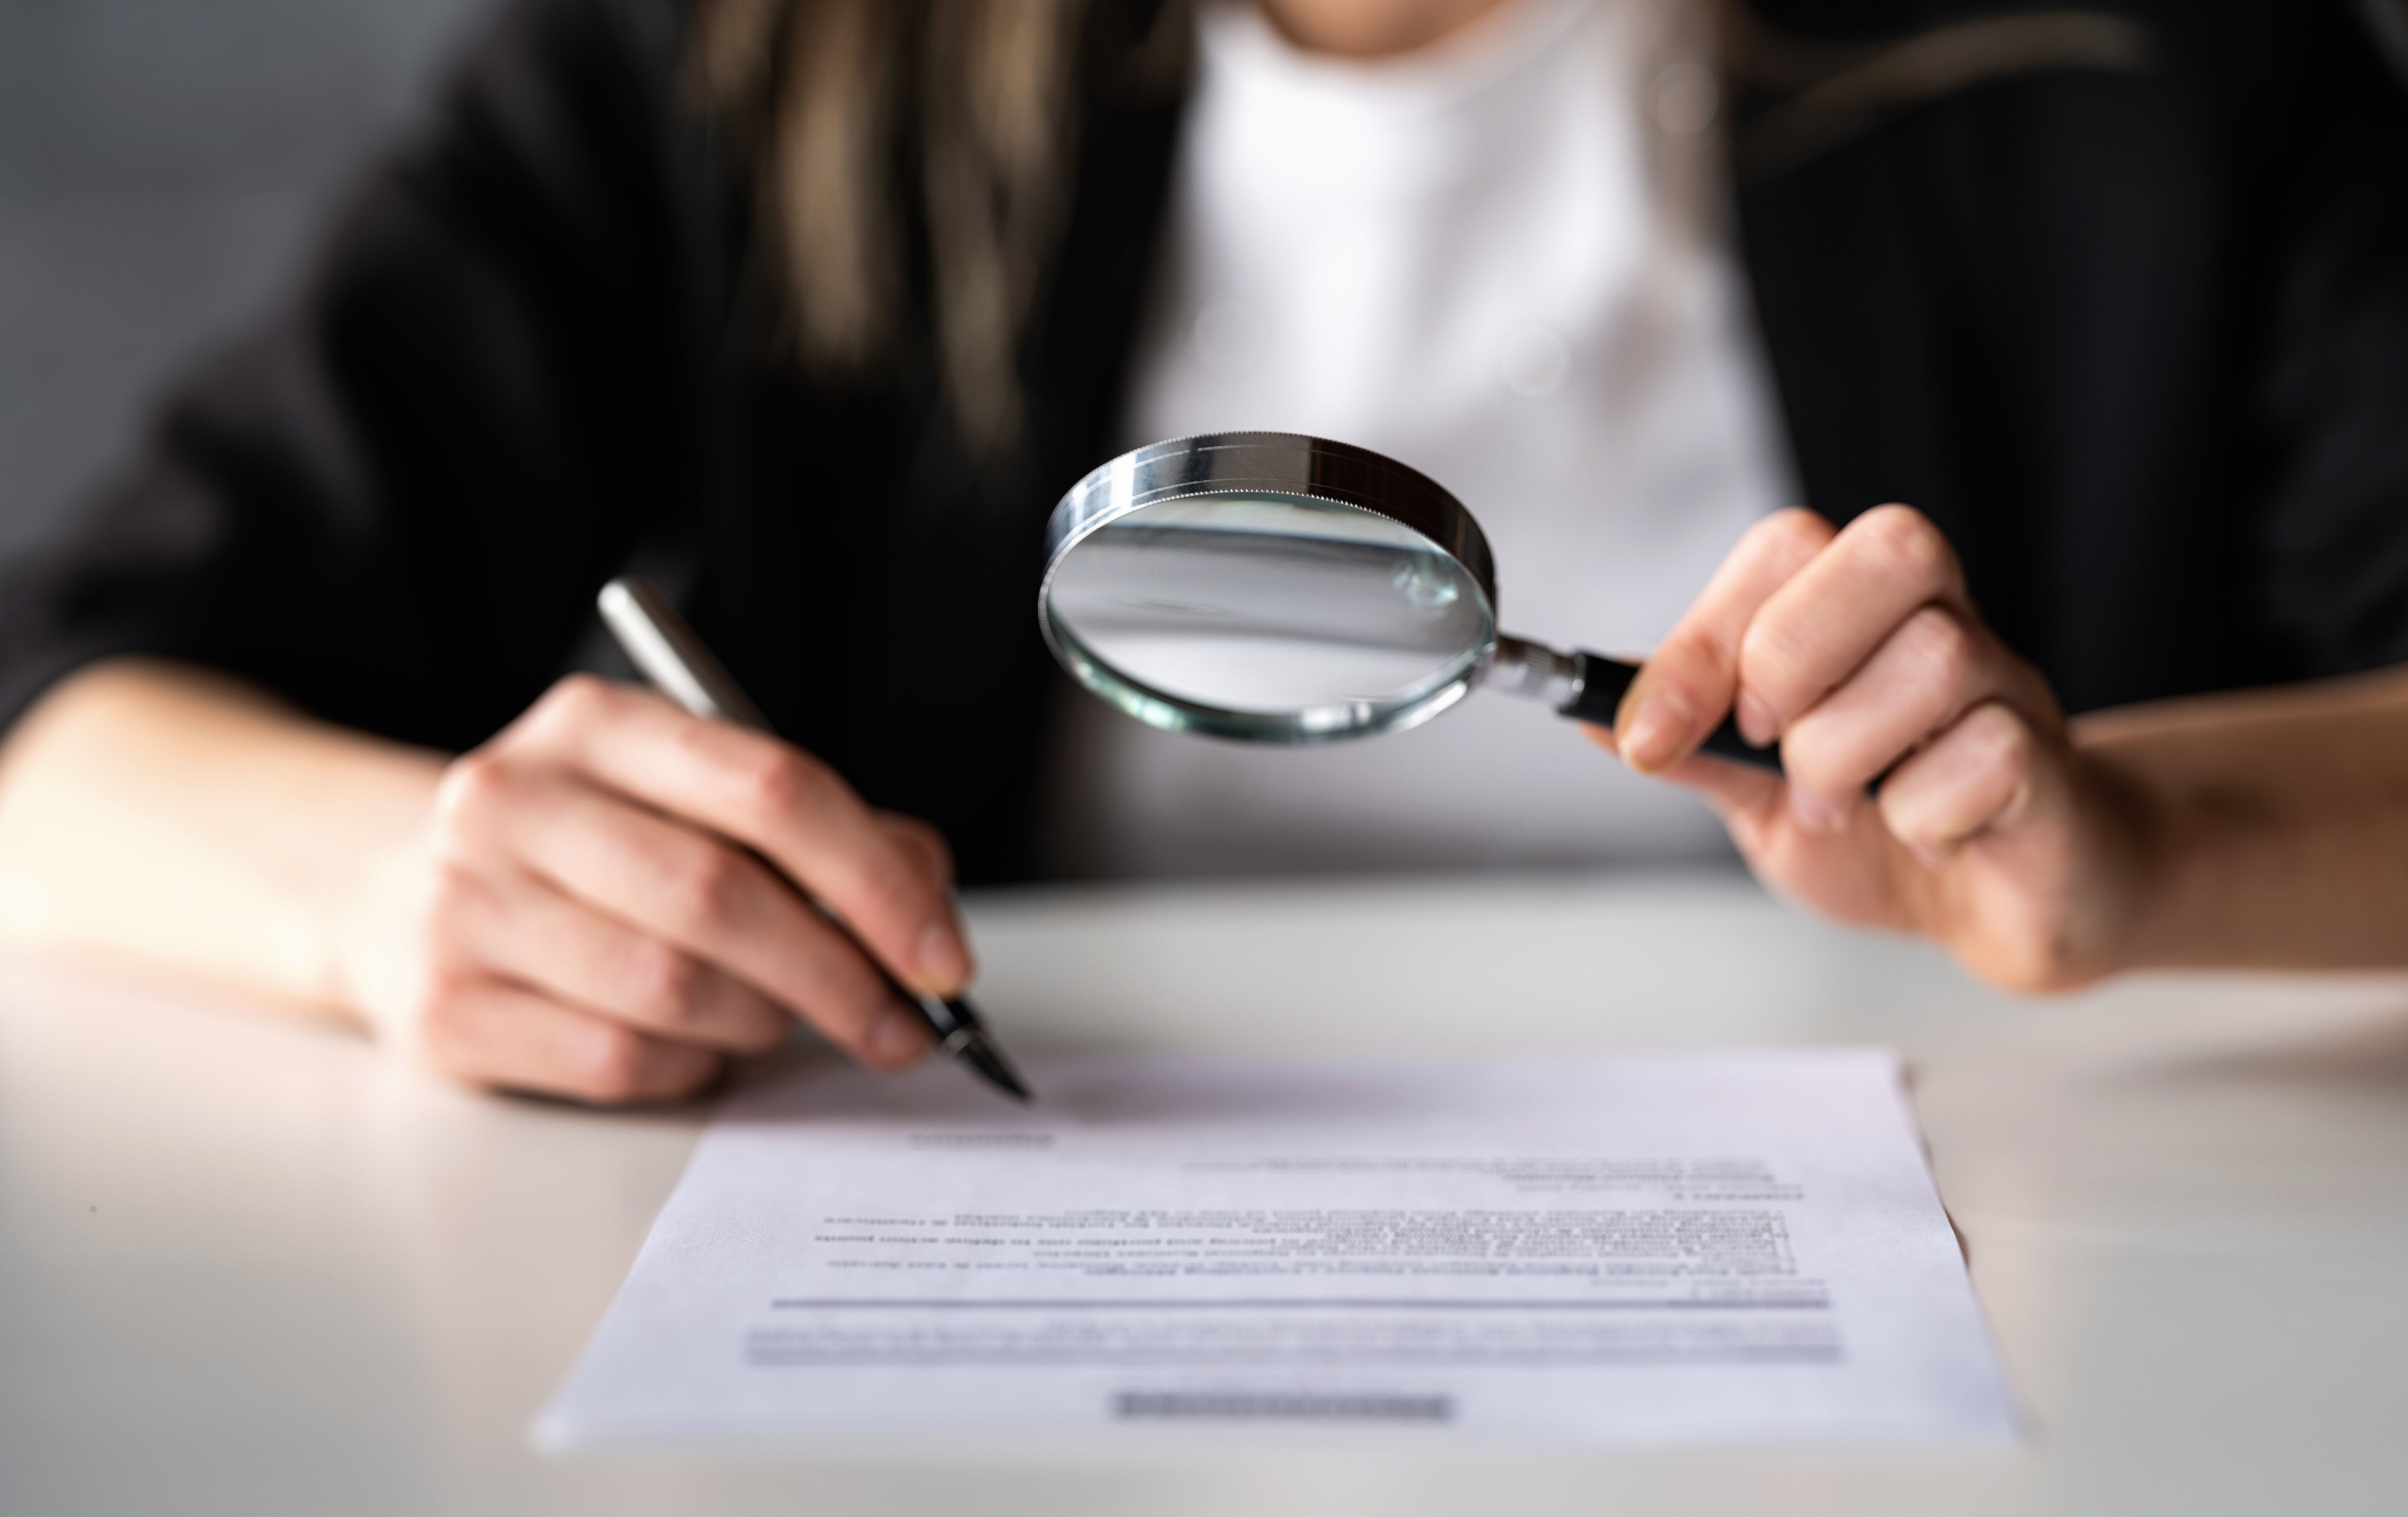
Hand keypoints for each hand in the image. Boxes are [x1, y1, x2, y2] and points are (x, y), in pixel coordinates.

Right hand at [333, 675, 965, 1101]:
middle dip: (841, 974)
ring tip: (779, 1018)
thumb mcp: (694, 799)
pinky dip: (691, 1065)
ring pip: (676, 988)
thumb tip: (926, 904)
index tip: (943, 958)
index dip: (878, 882)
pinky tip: (696, 1045)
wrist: (394, 893)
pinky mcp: (448, 1009)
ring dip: (764, 1020)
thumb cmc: (591, 850)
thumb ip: (820, 835)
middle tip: (903, 1025)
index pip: (773, 789)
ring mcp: (465, 904)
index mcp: (596, 724)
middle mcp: (515, 799)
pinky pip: (620, 1061)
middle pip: (725, 896)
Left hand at [1598, 507, 2162, 990]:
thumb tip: (1588, 711)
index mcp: (1860, 612)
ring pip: (1935, 656)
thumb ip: (1690, 748)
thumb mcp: (1756, 794)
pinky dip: (1927, 812)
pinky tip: (1923, 836)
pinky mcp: (2052, 764)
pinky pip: (1990, 752)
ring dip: (1848, 755)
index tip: (1652, 734)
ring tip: (1839, 806)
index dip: (1704, 638)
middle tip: (1770, 746)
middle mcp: (1944, 623)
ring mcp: (2007, 687)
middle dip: (1792, 659)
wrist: (1994, 906)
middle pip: (1892, 548)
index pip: (1786, 548)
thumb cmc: (1881, 832)